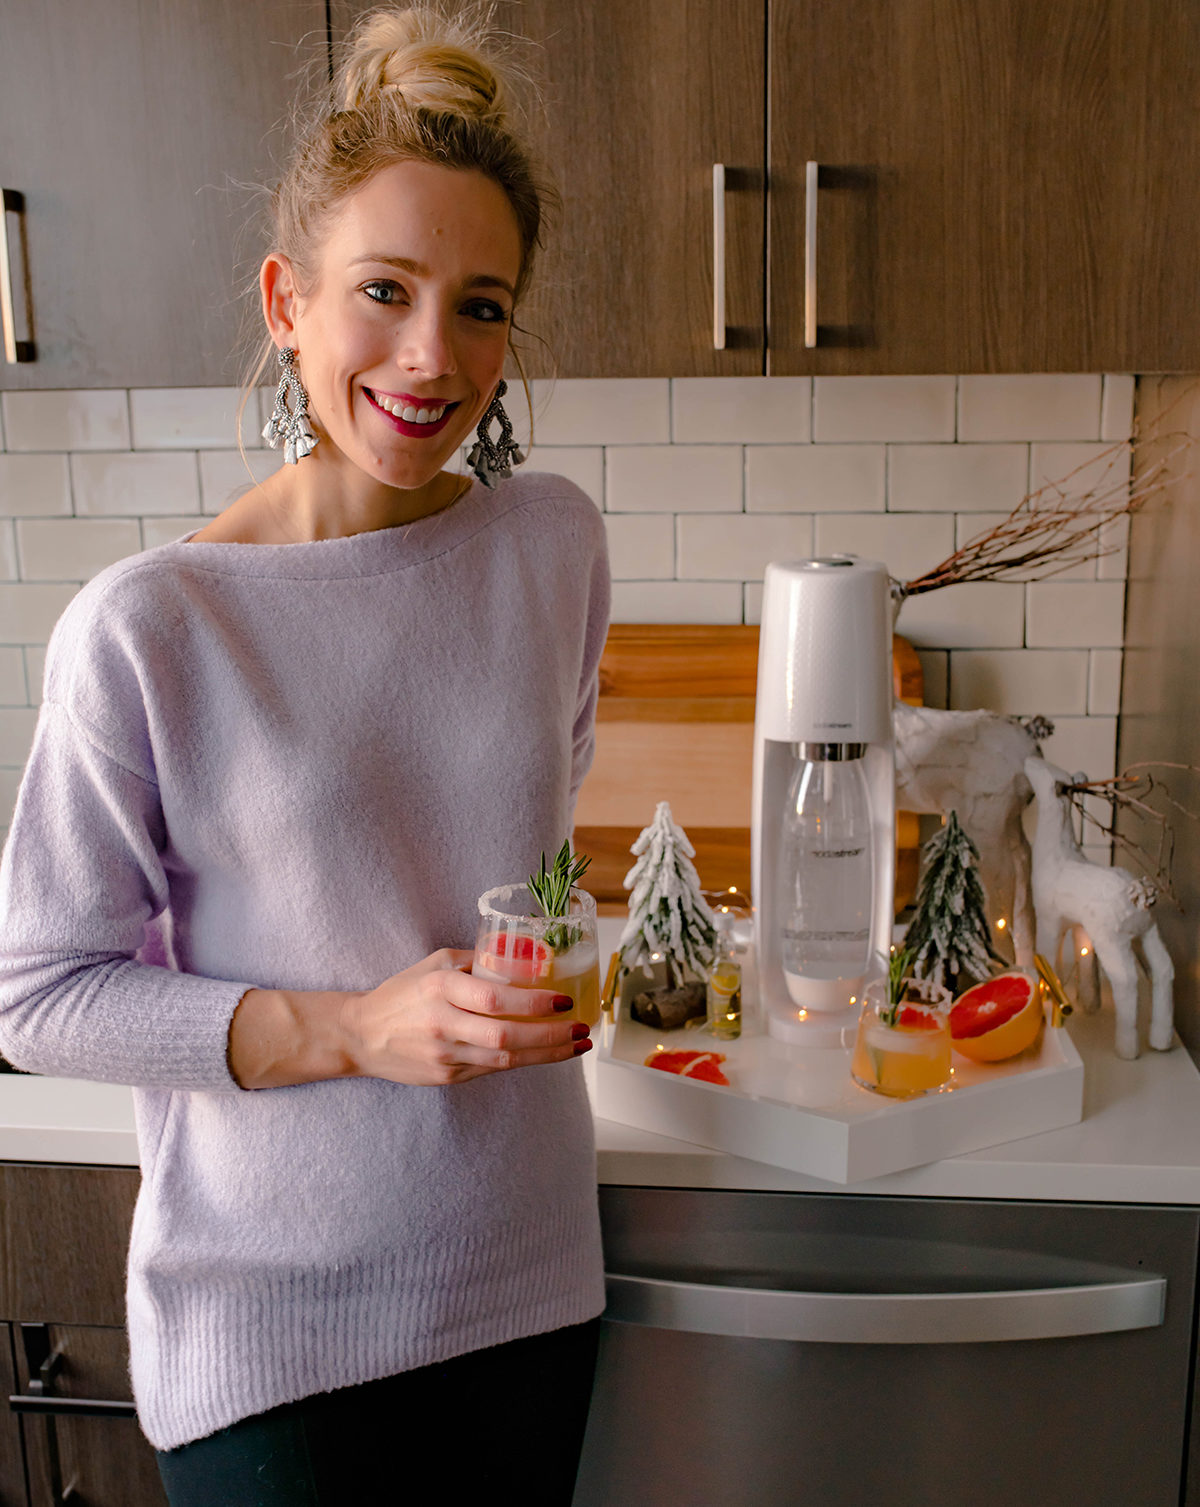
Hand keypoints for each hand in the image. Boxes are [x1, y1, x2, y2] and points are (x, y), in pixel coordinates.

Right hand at [345, 948, 590, 1086]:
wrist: (361, 1036)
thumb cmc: (402, 993)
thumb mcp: (434, 964)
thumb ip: (476, 962)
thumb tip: (523, 958)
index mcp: (440, 988)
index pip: (494, 998)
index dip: (533, 1003)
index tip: (564, 1000)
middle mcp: (442, 1024)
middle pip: (505, 1038)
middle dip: (551, 1036)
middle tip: (581, 1029)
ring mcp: (444, 1056)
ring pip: (504, 1062)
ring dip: (546, 1055)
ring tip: (576, 1045)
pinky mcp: (446, 1078)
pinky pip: (491, 1070)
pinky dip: (521, 1062)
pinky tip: (544, 1054)